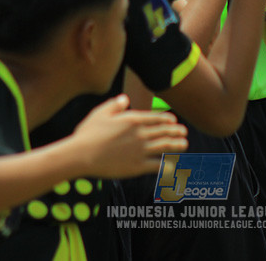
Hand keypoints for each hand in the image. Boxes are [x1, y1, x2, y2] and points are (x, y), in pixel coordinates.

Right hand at [73, 95, 188, 177]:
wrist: (82, 155)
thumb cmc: (88, 134)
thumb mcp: (100, 113)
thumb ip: (114, 105)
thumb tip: (125, 99)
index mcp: (133, 120)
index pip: (156, 118)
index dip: (168, 119)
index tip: (174, 120)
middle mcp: (140, 134)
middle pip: (164, 131)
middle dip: (176, 131)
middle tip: (183, 132)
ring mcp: (141, 150)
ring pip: (165, 146)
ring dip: (177, 145)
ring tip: (184, 144)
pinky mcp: (138, 166)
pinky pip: (158, 166)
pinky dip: (167, 165)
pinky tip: (172, 166)